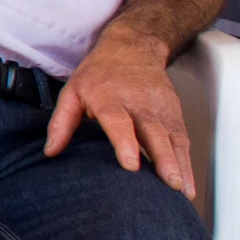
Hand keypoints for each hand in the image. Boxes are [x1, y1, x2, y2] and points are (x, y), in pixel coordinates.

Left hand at [47, 28, 194, 196]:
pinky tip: (188, 185)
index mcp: (109, 98)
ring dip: (180, 164)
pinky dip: (188, 162)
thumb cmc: (99, 74)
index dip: (125, 143)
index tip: (131, 165)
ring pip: (173, 137)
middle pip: (153, 131)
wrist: (133, 48)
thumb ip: (61, 122)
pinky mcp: (175, 113)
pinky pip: (183, 139)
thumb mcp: (72, 91)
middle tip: (169, 183)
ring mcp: (160, 108)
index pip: (119, 121)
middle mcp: (139, 103)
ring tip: (182, 191)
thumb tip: (51, 151)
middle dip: (163, 158)